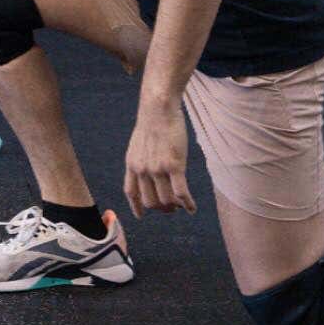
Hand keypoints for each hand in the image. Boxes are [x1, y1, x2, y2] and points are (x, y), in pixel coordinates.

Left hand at [124, 102, 195, 218]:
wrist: (158, 108)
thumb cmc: (153, 122)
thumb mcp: (138, 143)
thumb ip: (140, 159)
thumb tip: (146, 170)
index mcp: (132, 164)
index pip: (131, 192)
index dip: (136, 207)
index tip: (141, 216)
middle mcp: (142, 170)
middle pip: (150, 201)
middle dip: (161, 208)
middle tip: (171, 208)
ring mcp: (157, 169)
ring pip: (166, 200)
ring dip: (175, 207)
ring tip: (182, 206)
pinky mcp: (174, 165)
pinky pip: (181, 193)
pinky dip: (187, 204)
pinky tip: (192, 208)